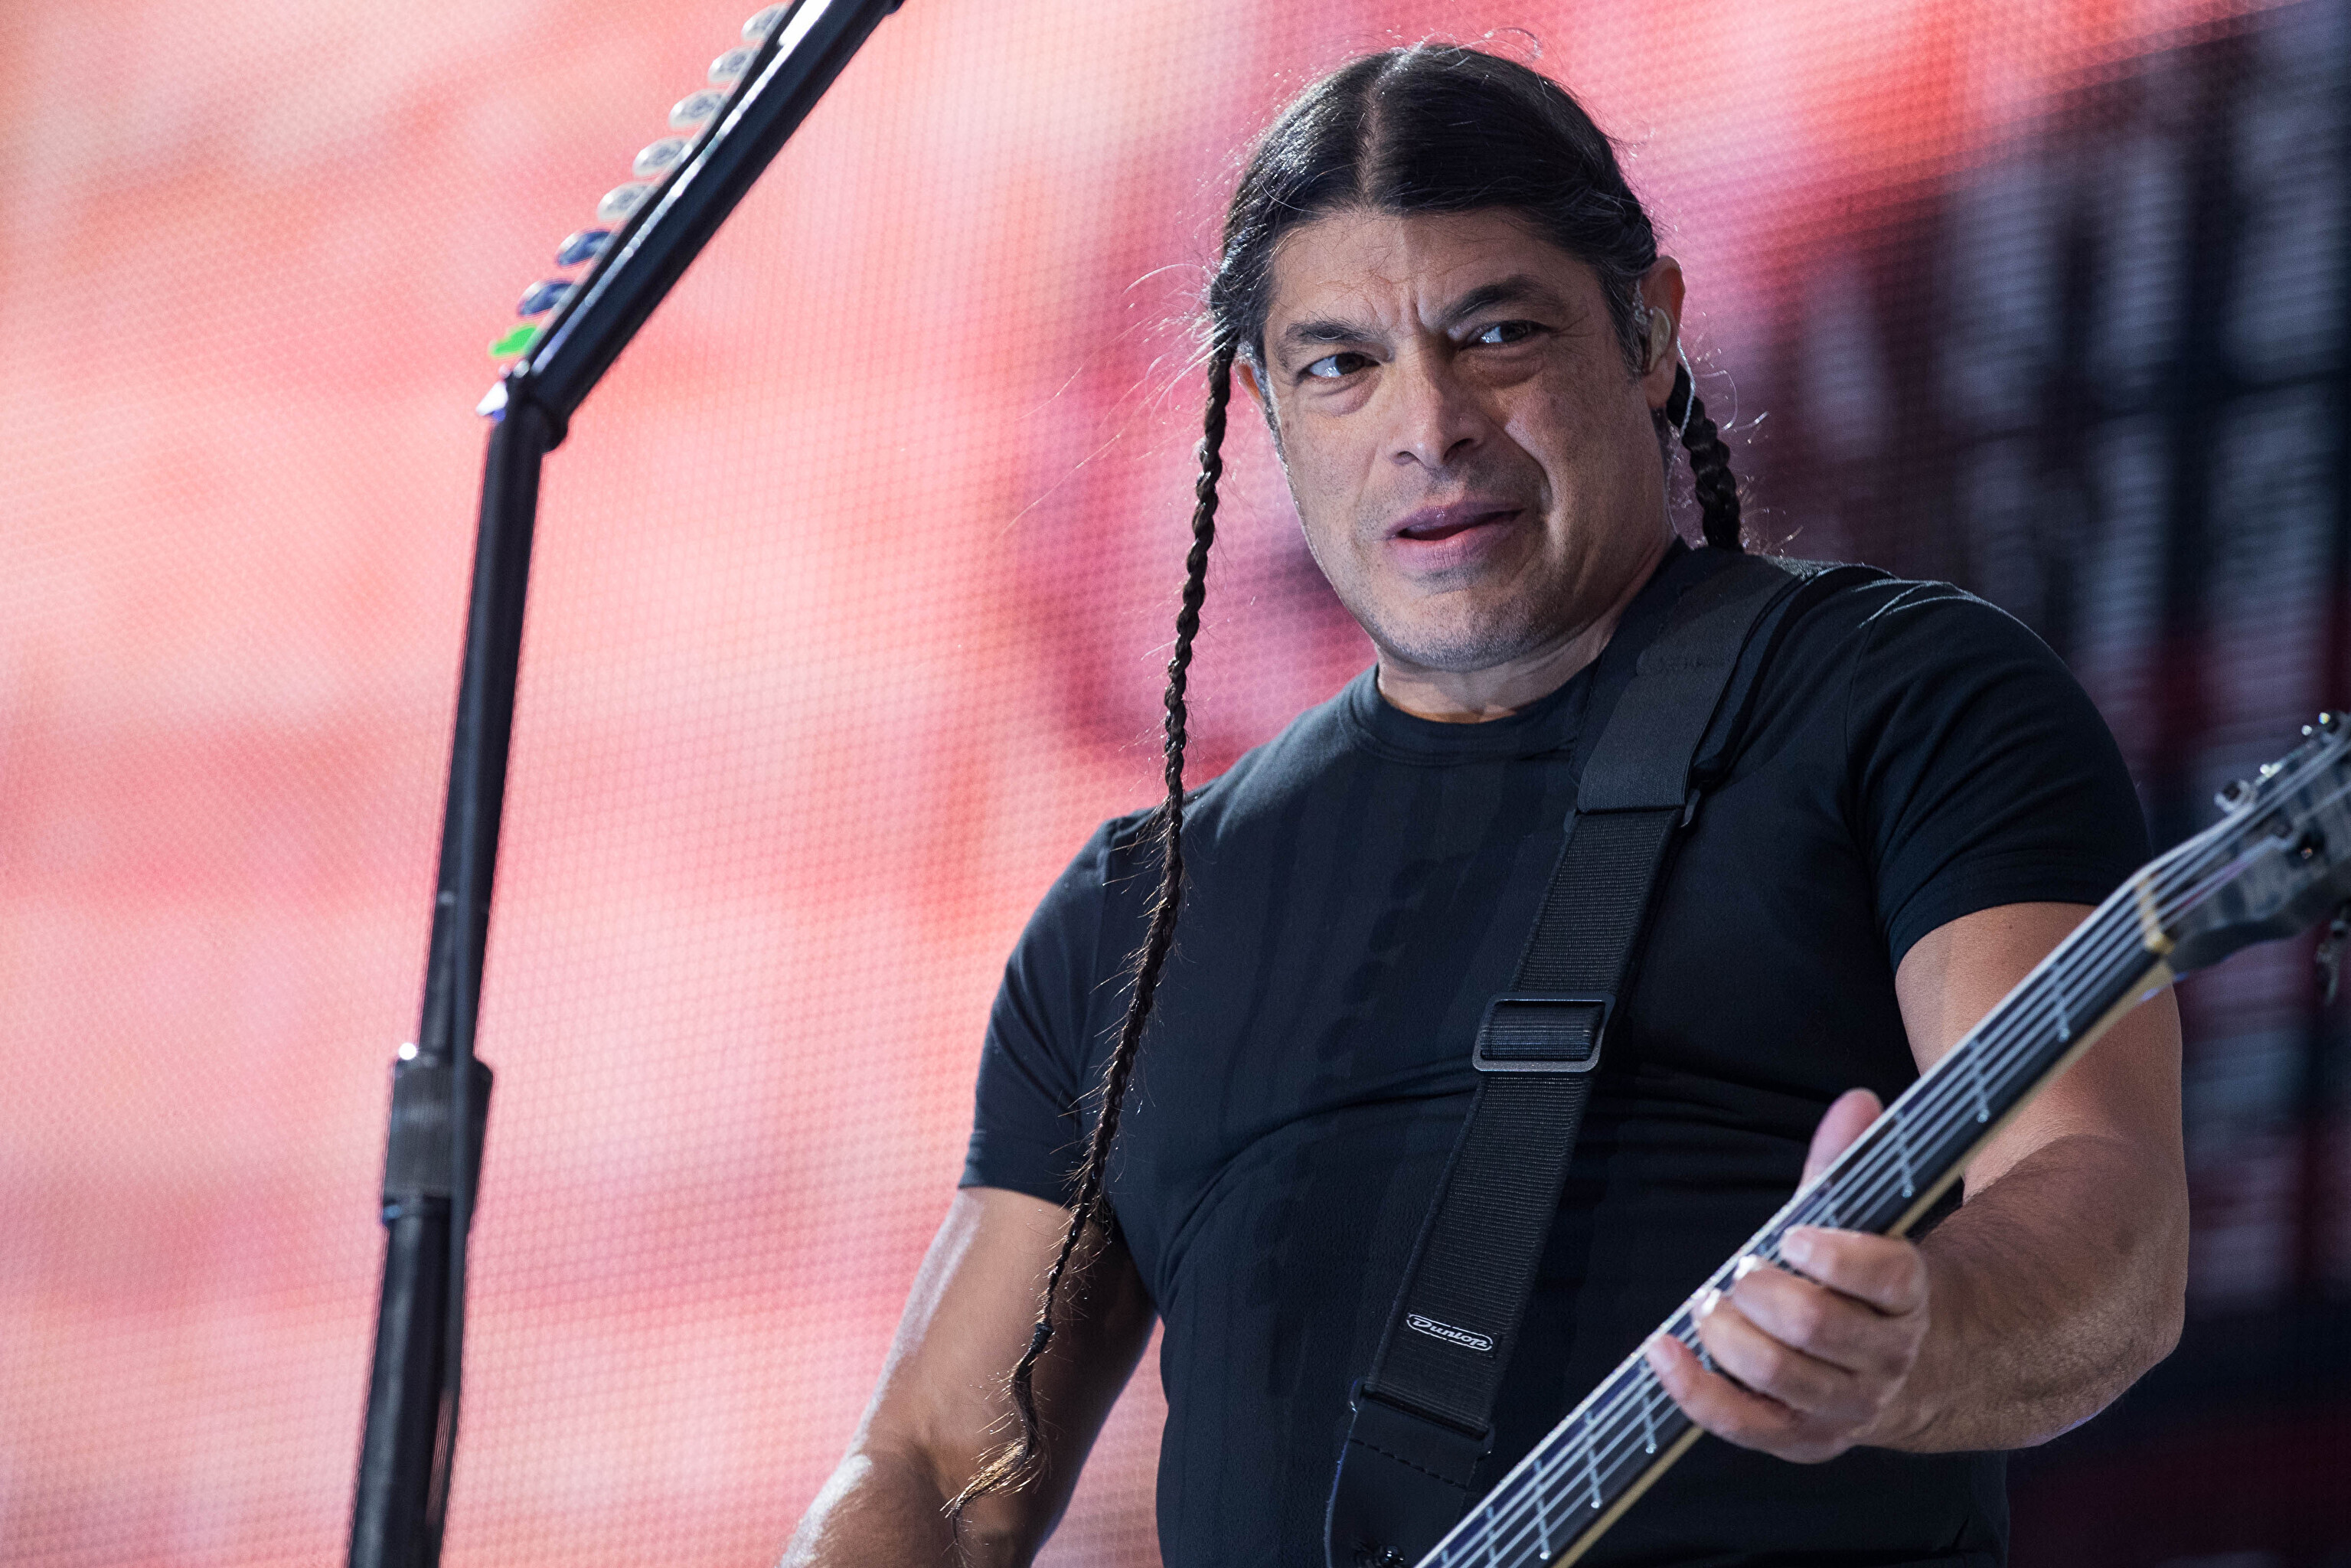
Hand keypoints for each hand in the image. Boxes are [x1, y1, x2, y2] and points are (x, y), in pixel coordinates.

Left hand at [1642, 1088, 1931, 1462]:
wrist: (1909, 1370)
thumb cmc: (1865, 1287)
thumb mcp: (1862, 1224)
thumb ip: (1846, 1164)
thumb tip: (1855, 1102)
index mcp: (1908, 1297)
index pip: (1887, 1276)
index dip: (1836, 1256)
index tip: (1793, 1235)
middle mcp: (1884, 1358)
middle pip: (1817, 1326)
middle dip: (1763, 1291)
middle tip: (1741, 1270)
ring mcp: (1845, 1404)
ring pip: (1777, 1373)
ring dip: (1728, 1332)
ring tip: (1712, 1303)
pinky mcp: (1803, 1438)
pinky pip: (1742, 1424)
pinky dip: (1694, 1389)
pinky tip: (1664, 1351)